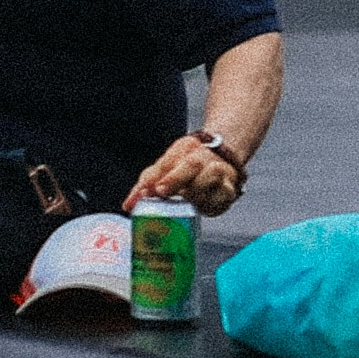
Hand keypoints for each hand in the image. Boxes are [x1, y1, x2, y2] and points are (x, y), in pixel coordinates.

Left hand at [125, 133, 243, 217]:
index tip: (151, 190)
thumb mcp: (166, 167)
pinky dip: (206, 206)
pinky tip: (198, 208)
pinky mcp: (229, 192)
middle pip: (191, 165)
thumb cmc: (188, 165)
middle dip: (175, 180)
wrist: (223, 159)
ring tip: (182, 202)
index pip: (170, 161)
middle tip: (162, 192)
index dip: (161, 176)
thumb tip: (129, 205)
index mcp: (187, 149)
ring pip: (208, 181)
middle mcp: (204, 158)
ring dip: (192, 195)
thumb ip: (146, 185)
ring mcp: (220, 173)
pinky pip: (218, 201)